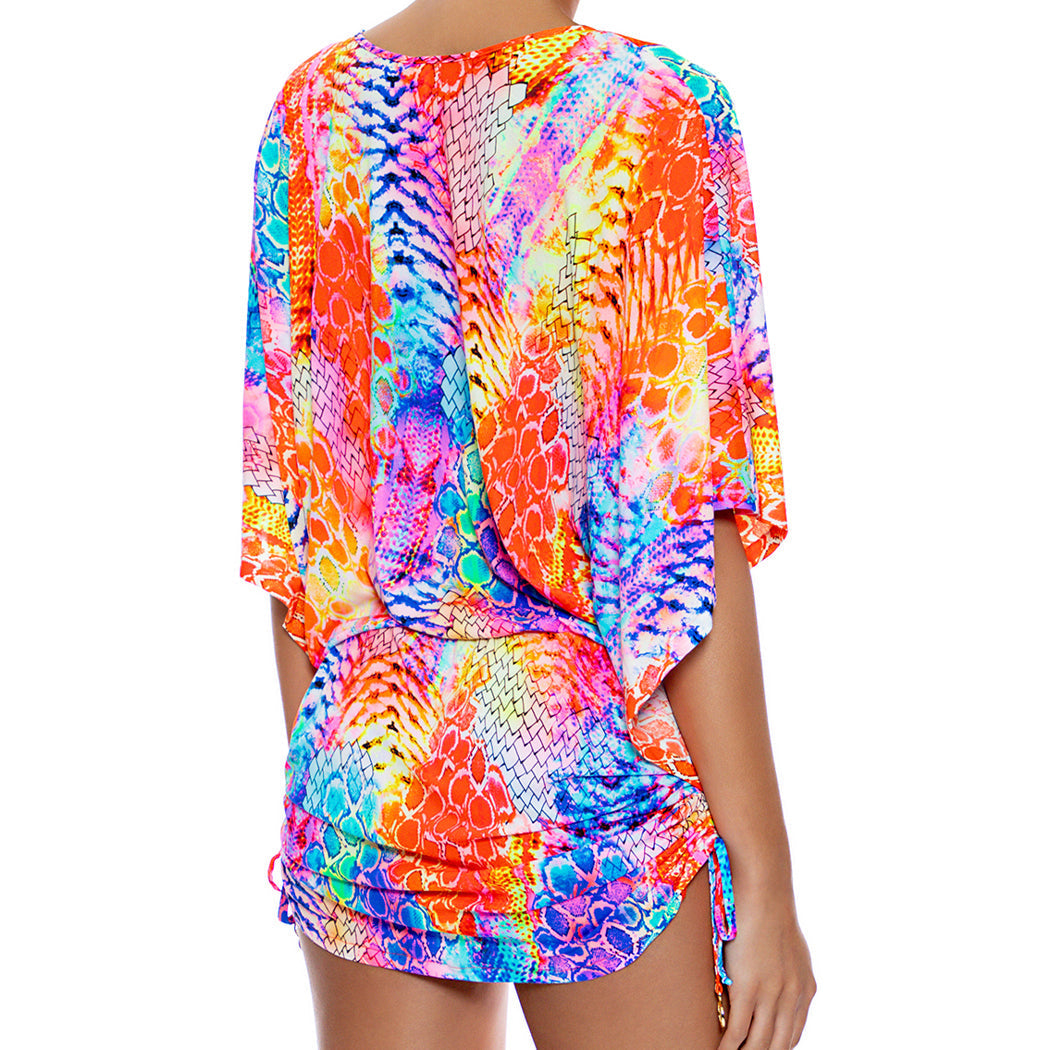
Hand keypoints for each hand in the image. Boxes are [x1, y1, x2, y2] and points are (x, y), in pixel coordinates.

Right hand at [717, 883, 816, 1048]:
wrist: (763, 890)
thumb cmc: (769, 908)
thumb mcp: (789, 947)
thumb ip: (787, 970)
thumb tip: (774, 979)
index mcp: (805, 988)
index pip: (793, 1034)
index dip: (777, 1049)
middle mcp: (793, 996)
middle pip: (778, 1044)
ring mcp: (772, 994)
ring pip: (758, 1043)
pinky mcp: (749, 988)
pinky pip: (737, 1030)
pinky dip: (728, 1046)